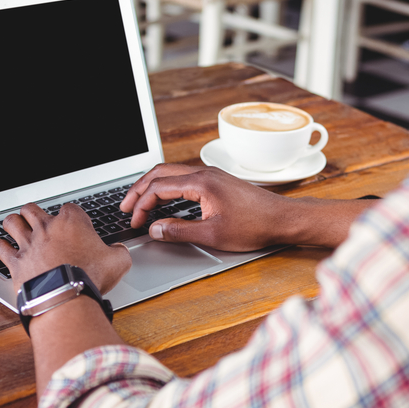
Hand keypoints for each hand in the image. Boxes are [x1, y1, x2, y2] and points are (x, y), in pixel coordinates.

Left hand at [0, 202, 131, 293]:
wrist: (66, 296)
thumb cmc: (90, 277)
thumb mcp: (118, 263)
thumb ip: (119, 253)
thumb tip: (119, 252)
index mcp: (72, 222)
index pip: (70, 208)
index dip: (72, 215)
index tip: (75, 223)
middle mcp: (47, 228)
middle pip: (33, 209)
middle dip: (34, 212)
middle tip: (37, 218)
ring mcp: (28, 243)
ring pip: (12, 221)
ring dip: (13, 222)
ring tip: (14, 223)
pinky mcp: (15, 261)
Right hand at [119, 164, 295, 251]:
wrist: (283, 219)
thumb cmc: (255, 226)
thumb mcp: (212, 235)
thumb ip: (179, 232)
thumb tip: (154, 229)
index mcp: (201, 183)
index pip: (158, 187)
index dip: (141, 204)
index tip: (134, 221)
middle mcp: (205, 173)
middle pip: (161, 173)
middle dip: (139, 189)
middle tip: (125, 207)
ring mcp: (212, 175)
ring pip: (172, 173)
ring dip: (153, 187)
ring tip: (140, 203)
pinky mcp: (218, 182)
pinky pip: (184, 178)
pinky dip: (168, 187)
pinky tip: (165, 201)